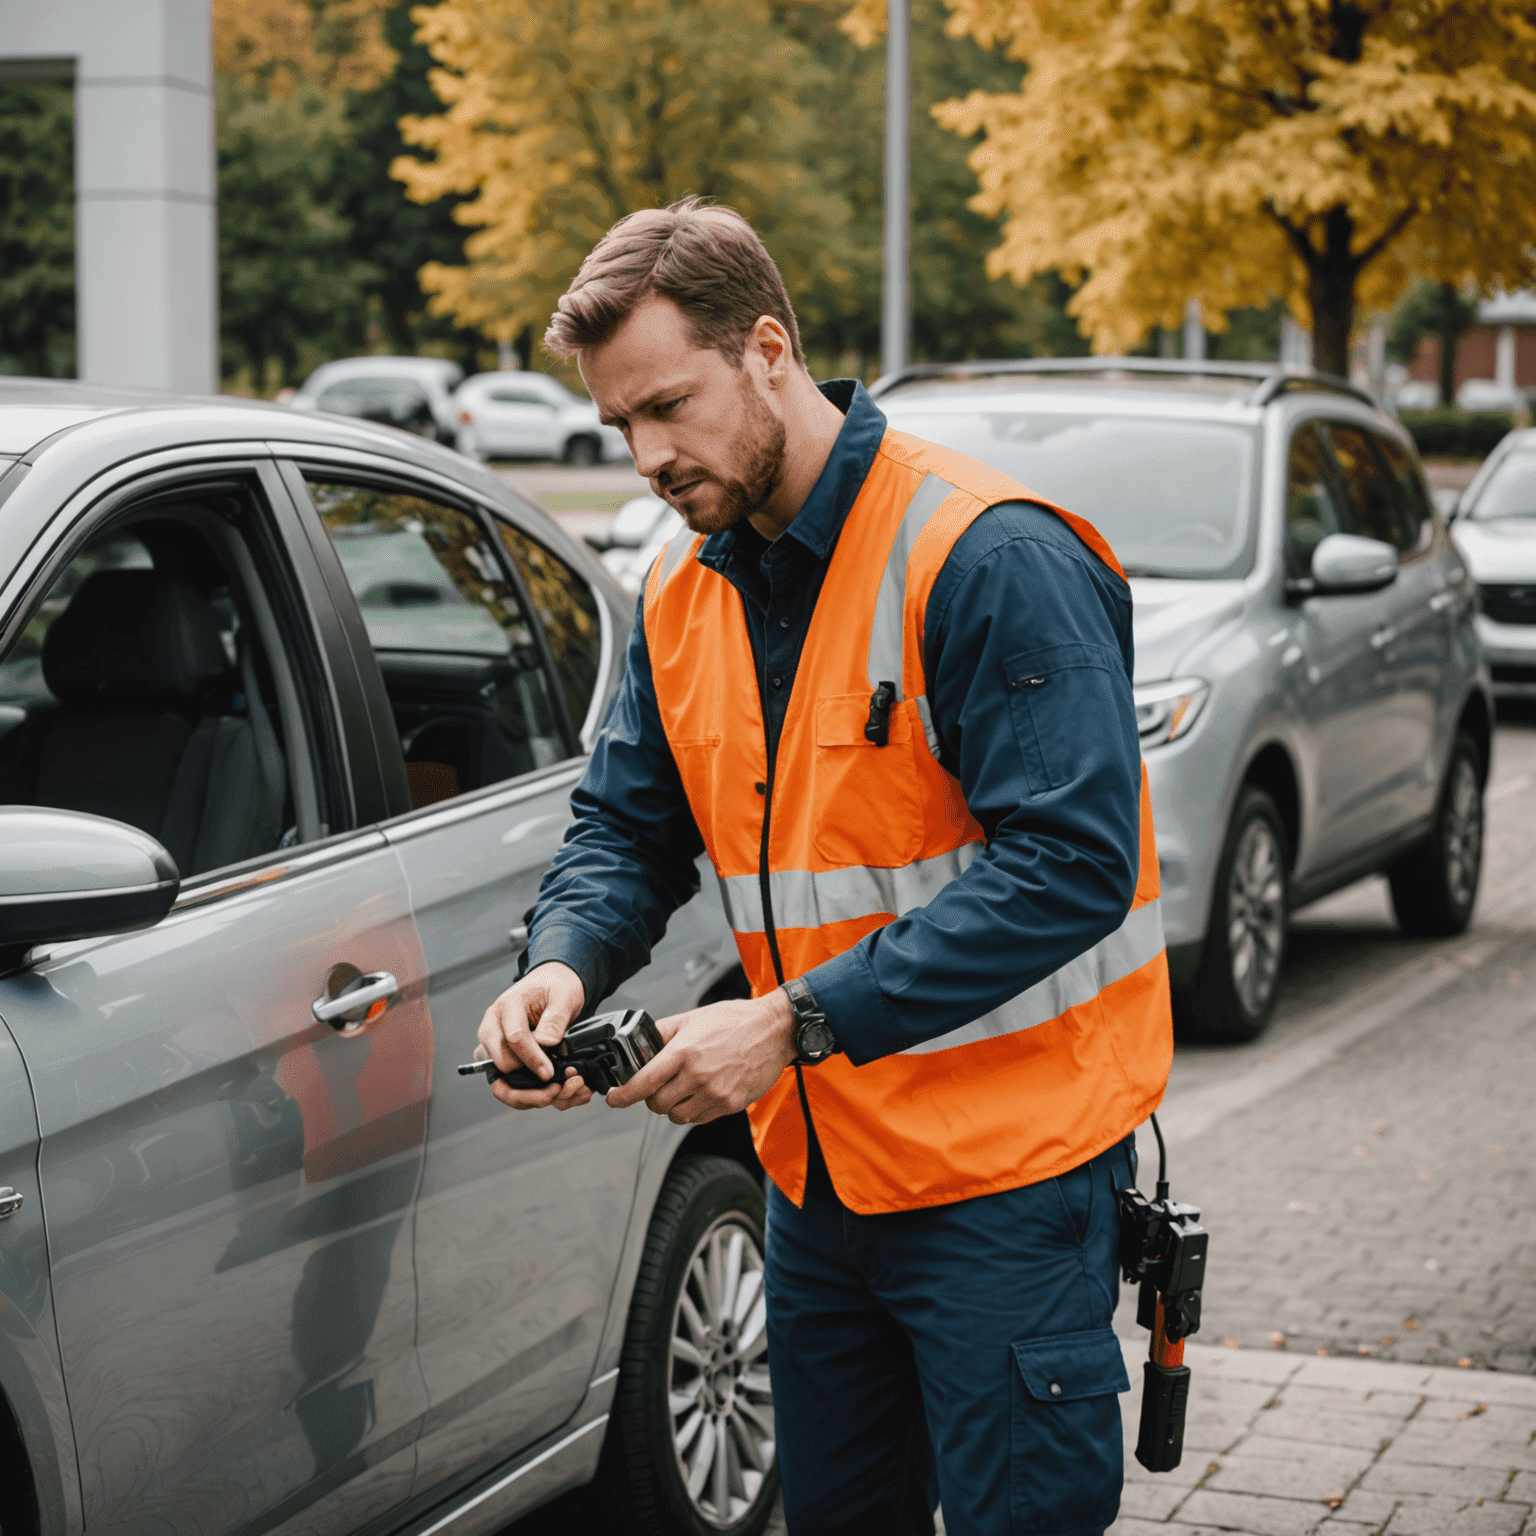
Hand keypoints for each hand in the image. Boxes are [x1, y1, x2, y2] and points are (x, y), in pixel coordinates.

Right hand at [475, 962, 590, 1110]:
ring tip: (547, 1094)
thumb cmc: (555, 987)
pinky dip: (519, 1091)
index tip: (550, 1072)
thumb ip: (555, 1018)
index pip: (514, 1037)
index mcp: (508, 1005)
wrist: (550, 985)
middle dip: (526, 1078)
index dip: (533, 1059)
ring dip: (520, 1092)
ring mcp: (492, 1041)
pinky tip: (540, 1091)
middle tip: (553, 1085)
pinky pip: (501, 1080)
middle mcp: (493, 1024)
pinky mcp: (498, 1054)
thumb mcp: (564, 995)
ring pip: (495, 1076)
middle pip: (499, 1060)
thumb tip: (546, 1043)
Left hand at [606, 990, 797, 1123]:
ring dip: (673, 1106)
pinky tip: (701, 1091)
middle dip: (652, 1097)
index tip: (613, 1099)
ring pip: (677, 1116)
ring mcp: (715, 1094)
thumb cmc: (734, 1021)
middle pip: (657, 1104)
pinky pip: (699, 1118)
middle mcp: (698, 1076)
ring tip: (683, 1088)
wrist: (774, 1031)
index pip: (644, 1083)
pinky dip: (693, 1110)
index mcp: (684, 1052)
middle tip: (659, 1085)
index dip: (623, 1096)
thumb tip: (638, 1045)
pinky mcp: (730, 1105)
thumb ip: (662, 1033)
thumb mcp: (693, 1017)